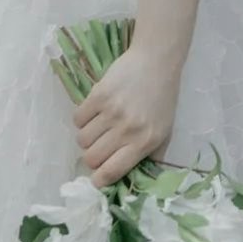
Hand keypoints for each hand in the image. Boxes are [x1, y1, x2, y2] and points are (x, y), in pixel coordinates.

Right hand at [72, 42, 181, 186]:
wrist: (157, 61)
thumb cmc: (162, 99)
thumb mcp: (164, 132)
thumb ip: (149, 158)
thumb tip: (130, 180)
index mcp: (144, 142)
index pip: (111, 172)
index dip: (99, 180)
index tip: (97, 178)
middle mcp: (127, 129)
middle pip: (91, 158)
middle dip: (92, 158)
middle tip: (100, 147)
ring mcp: (111, 111)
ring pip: (81, 140)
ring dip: (87, 138)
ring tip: (99, 127)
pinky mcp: (98, 95)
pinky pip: (77, 119)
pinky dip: (82, 120)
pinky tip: (94, 113)